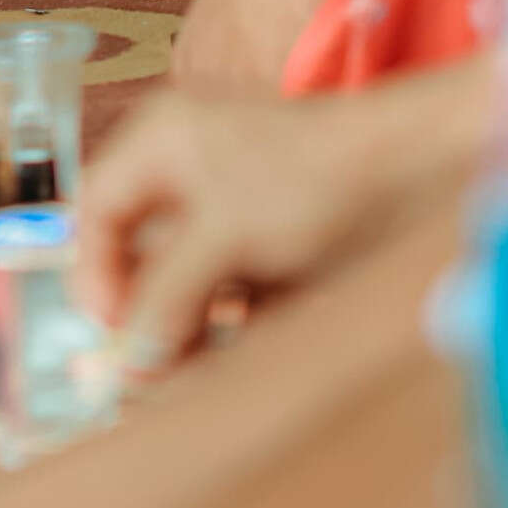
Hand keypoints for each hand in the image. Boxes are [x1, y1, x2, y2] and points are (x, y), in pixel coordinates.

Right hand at [72, 84, 487, 375]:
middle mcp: (186, 170)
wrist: (413, 170)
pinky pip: (222, 290)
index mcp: (161, 141)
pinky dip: (218, 324)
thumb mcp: (224, 234)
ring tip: (182, 366)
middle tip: (144, 362)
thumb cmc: (312, 175)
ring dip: (178, 324)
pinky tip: (223, 352)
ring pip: (180, 277)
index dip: (94, 269)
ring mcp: (228, 207)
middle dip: (139, 308)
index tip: (109, 327)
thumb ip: (168, 293)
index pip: (98, 208)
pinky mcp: (264, 243)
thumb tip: (130, 354)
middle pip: (137, 249)